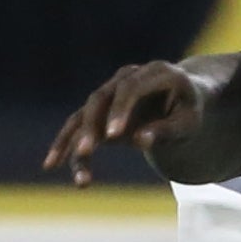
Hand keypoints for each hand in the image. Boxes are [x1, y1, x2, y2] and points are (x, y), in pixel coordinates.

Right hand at [44, 61, 210, 186]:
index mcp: (156, 73)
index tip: (114, 136)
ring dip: (73, 141)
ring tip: (61, 168)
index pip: (131, 88)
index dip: (120, 110)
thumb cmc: (189, 111)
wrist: (183, 97)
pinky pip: (78, 125)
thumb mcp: (189, 123)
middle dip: (91, 126)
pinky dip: (66, 144)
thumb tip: (140, 141)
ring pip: (84, 114)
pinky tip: (51, 165)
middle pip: (100, 99)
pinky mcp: (99, 109)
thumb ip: (167, 130)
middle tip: (86, 151)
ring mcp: (110, 92)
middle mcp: (127, 77)